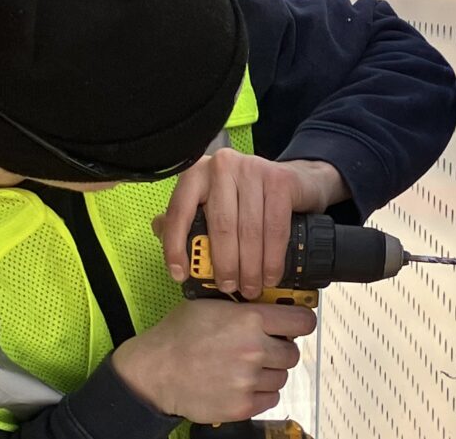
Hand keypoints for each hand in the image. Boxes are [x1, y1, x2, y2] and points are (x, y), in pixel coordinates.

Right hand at [111, 300, 316, 422]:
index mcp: (249, 319)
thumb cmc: (178, 335)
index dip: (302, 322)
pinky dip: (261, 392)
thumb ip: (245, 307)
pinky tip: (241, 383)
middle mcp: (254, 349)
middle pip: (293, 352)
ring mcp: (249, 380)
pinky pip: (271, 398)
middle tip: (262, 348)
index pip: (302, 321)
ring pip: (282, 376)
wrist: (155, 371)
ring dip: (270, 372)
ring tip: (245, 366)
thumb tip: (272, 307)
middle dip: (280, 349)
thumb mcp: (212, 305)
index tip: (298, 324)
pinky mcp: (242, 405)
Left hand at [154, 150, 349, 298]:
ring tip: (250, 288)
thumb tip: (159, 229)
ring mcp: (253, 169)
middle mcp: (222, 166)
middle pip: (220, 225)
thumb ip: (187, 215)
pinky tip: (270, 275)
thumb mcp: (215, 202)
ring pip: (249, 230)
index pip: (179, 210)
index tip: (180, 275)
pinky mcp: (280, 180)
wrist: (296, 182)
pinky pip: (274, 228)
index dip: (176, 245)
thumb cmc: (249, 199)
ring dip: (250, 267)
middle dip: (224, 264)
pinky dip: (272, 258)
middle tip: (229, 288)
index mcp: (198, 173)